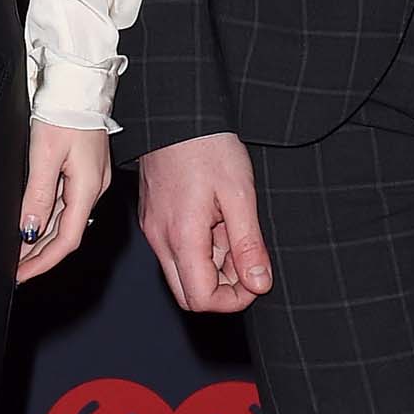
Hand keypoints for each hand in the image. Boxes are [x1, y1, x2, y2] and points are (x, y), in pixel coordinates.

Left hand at [16, 122, 111, 282]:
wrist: (79, 85)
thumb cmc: (65, 112)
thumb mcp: (44, 155)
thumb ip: (38, 195)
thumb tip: (29, 231)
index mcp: (87, 188)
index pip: (66, 240)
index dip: (42, 262)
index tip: (21, 275)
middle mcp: (92, 189)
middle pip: (65, 234)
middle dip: (39, 256)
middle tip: (14, 271)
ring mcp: (89, 180)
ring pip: (64, 221)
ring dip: (41, 240)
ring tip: (18, 255)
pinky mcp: (83, 171)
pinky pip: (65, 205)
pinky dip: (47, 220)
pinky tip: (32, 225)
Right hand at [135, 133, 272, 313]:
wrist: (177, 113)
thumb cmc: (207, 147)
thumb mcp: (239, 195)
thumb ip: (248, 245)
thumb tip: (259, 284)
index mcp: (182, 236)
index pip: (202, 299)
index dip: (234, 300)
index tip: (256, 278)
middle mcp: (161, 239)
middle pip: (188, 295)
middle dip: (222, 290)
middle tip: (246, 262)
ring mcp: (154, 230)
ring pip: (182, 274)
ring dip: (212, 268)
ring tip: (231, 232)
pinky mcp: (154, 220)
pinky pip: (175, 252)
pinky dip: (200, 251)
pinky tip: (216, 222)